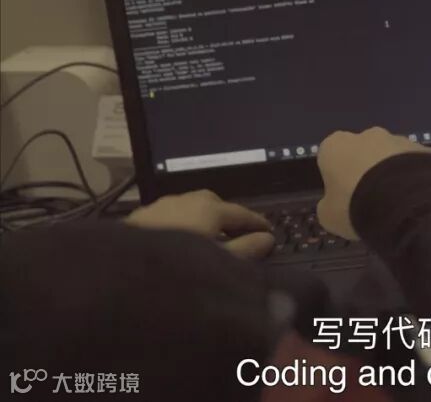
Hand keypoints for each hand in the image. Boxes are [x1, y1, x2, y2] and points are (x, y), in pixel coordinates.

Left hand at [126, 190, 274, 259]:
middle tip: (238, 234)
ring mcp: (158, 207)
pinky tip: (177, 243)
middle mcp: (184, 201)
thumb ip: (246, 250)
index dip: (258, 223)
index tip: (268, 232)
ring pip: (188, 208)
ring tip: (207, 241)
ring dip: (202, 220)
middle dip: (228, 216)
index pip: (242, 212)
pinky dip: (180, 226)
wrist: (118, 273)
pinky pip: (168, 217)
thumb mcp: (220, 263)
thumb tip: (267, 239)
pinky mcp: (138, 219)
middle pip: (214, 202)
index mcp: (208, 208)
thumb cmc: (175, 269)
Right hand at [316, 127, 430, 239]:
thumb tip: (333, 204)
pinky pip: (415, 164)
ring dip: (393, 173)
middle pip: (363, 153)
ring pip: (391, 156)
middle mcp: (366, 135)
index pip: (331, 157)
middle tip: (373, 200)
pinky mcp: (423, 149)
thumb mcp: (328, 216)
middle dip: (367, 171)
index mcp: (335, 145)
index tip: (344, 197)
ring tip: (398, 202)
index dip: (337, 178)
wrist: (402, 203)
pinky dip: (414, 177)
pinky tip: (416, 198)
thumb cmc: (354, 206)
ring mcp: (398, 139)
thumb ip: (328, 205)